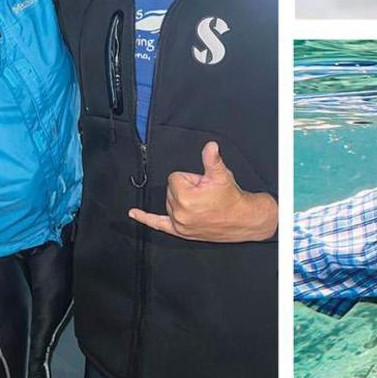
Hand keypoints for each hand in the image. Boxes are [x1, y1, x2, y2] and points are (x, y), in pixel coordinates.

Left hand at [128, 142, 276, 242]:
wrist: (243, 219)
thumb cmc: (231, 198)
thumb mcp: (221, 175)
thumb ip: (212, 159)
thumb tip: (210, 146)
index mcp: (185, 197)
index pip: (175, 177)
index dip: (191, 178)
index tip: (204, 185)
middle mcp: (179, 213)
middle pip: (171, 189)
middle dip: (187, 188)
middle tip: (205, 195)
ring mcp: (179, 224)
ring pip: (170, 202)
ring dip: (182, 200)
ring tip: (202, 204)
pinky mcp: (180, 231)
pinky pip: (158, 224)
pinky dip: (145, 218)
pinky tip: (133, 213)